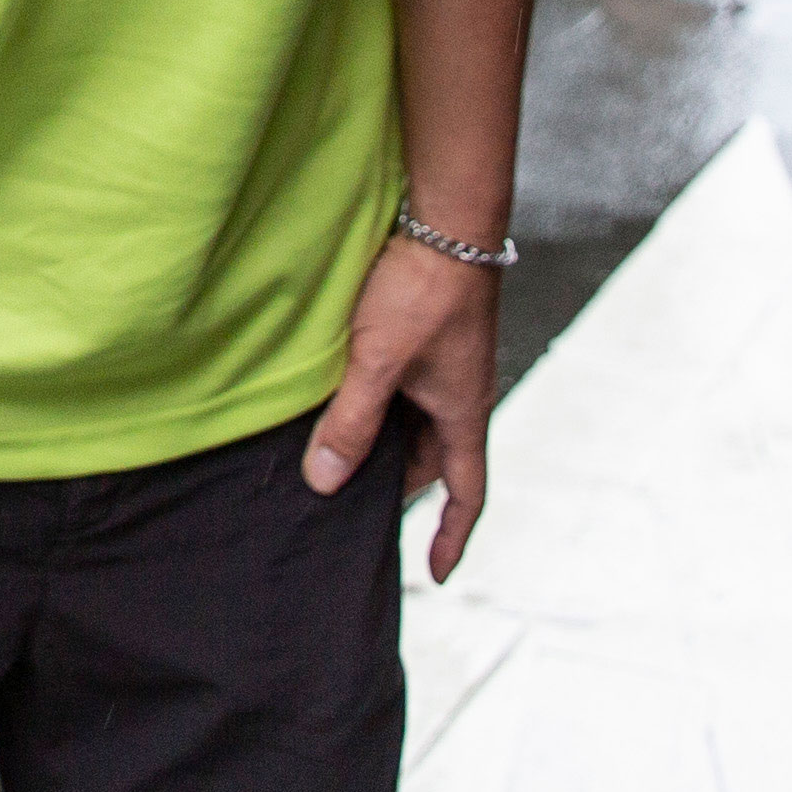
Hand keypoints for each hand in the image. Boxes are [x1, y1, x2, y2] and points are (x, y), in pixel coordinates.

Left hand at [308, 231, 500, 577]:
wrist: (446, 217)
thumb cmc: (421, 289)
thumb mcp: (378, 362)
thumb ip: (350, 422)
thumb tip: (325, 482)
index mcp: (464, 412)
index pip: (467, 491)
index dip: (452, 535)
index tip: (437, 573)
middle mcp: (461, 392)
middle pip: (431, 457)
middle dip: (398, 483)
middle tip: (351, 499)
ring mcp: (446, 362)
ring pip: (414, 419)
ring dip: (382, 436)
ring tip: (332, 447)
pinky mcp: (428, 333)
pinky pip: (405, 384)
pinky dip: (378, 400)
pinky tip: (339, 391)